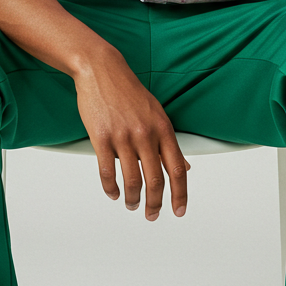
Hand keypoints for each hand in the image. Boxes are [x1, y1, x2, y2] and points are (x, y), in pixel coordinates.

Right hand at [73, 51, 190, 220]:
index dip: (180, 195)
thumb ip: (169, 142)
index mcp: (163, 129)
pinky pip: (107, 172)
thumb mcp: (157, 114)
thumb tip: (184, 167)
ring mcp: (123, 136)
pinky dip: (111, 188)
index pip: (177, 169)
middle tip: (152, 215)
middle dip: (155, 204)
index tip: (179, 211)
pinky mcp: (101, 137)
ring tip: (132, 205)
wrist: (102, 70)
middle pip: (155, 180)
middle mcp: (146, 134)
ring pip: (132, 180)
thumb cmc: (129, 92)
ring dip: (133, 199)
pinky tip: (114, 193)